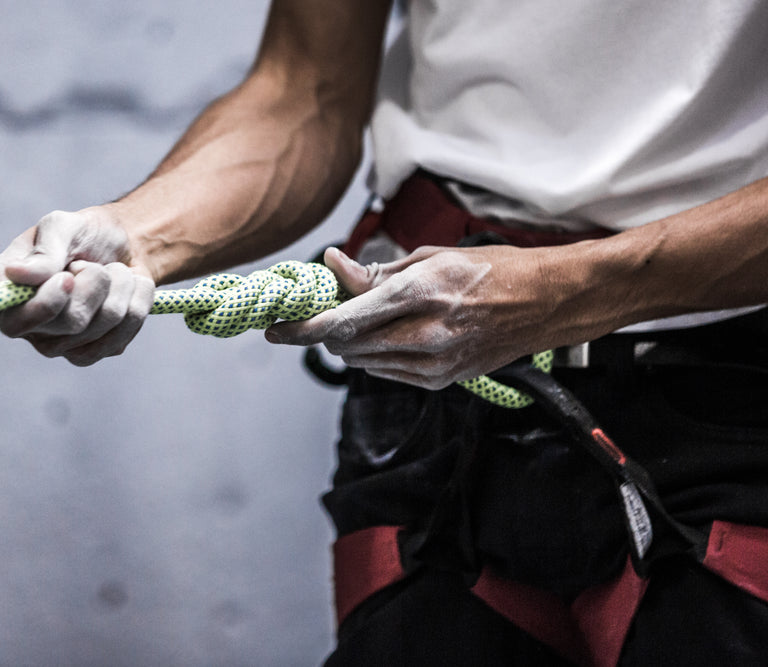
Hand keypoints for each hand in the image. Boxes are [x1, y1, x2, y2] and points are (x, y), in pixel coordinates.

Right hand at [0, 206, 154, 365]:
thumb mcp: (62, 226)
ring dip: (119, 288)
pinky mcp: (93, 351)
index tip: (68, 277)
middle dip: (95, 284)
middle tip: (92, 264)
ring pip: (103, 327)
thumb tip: (16, 274)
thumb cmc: (83, 233)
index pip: (14, 323)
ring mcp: (60, 344)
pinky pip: (121, 337)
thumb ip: (43, 251)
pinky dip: (135, 303)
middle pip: (72, 324)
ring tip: (111, 272)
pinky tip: (127, 289)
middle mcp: (28, 325)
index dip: (47, 305)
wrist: (123, 245)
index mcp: (5, 292)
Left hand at [265, 245, 564, 389]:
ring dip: (347, 344)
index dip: (302, 329)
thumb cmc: (494, 271)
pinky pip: (386, 372)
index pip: (343, 321)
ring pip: (362, 361)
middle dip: (322, 333)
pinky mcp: (441, 381)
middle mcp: (425, 334)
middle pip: (346, 345)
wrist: (547, 304)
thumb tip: (333, 268)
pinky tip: (384, 335)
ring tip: (355, 320)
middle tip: (313, 315)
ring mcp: (434, 363)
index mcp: (421, 293)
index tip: (275, 329)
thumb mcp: (432, 257)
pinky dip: (373, 355)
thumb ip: (377, 273)